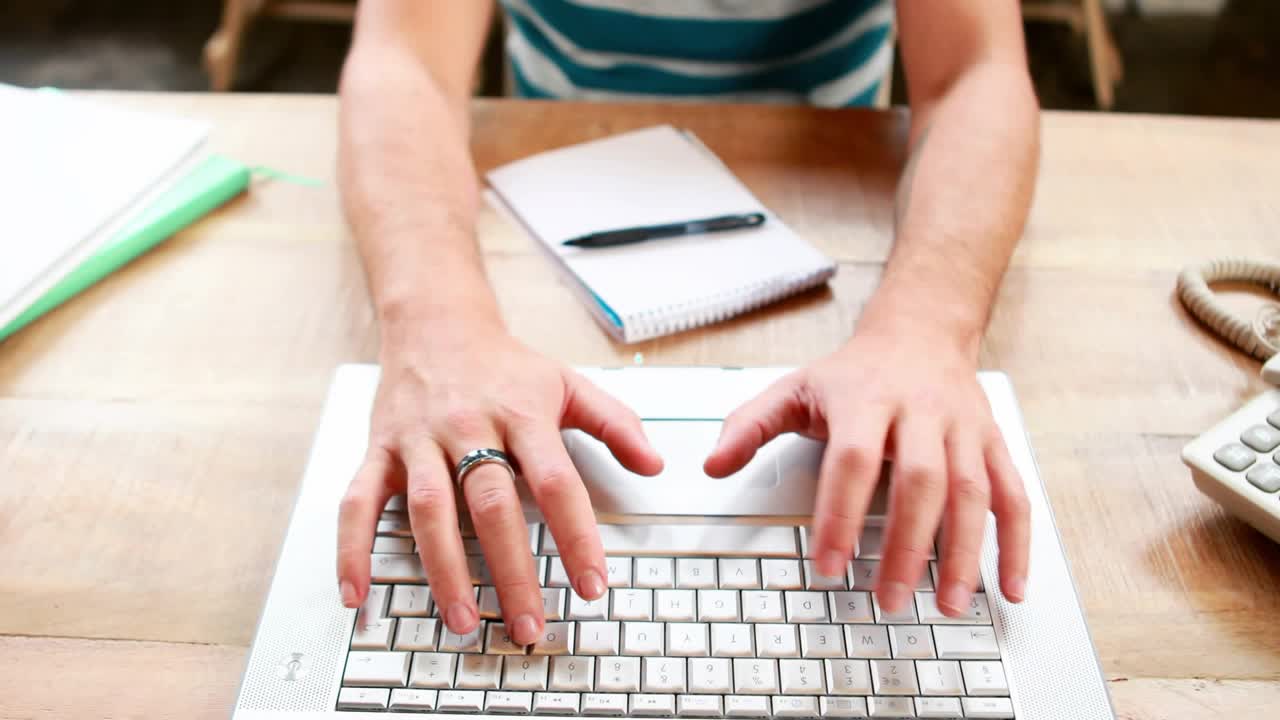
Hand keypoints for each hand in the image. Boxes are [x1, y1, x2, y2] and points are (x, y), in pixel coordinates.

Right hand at [336, 320, 662, 644]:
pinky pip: (358, 501)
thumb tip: (655, 464)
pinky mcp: (379, 449)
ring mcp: (419, 440)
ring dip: (443, 570)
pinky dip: (352, 549)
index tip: (592, 585)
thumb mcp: (568, 383)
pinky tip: (358, 594)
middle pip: (491, 505)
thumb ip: (615, 423)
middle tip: (528, 626)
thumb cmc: (506, 365)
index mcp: (521, 413)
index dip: (576, 536)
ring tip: (462, 619)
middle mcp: (469, 426)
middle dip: (511, 571)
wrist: (436, 322)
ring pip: (428, 510)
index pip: (556, 482)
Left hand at [704, 328, 1029, 616]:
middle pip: (921, 481)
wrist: (920, 330)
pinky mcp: (993, 443)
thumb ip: (750, 426)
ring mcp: (964, 428)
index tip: (827, 564)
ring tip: (947, 604)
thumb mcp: (794, 388)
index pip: (852, 461)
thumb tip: (712, 464)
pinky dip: (1016, 544)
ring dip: (964, 553)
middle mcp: (921, 412)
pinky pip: (1013, 495)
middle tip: (888, 599)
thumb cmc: (853, 372)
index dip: (840, 514)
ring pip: (972, 493)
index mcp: (866, 399)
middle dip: (907, 546)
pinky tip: (1010, 588)